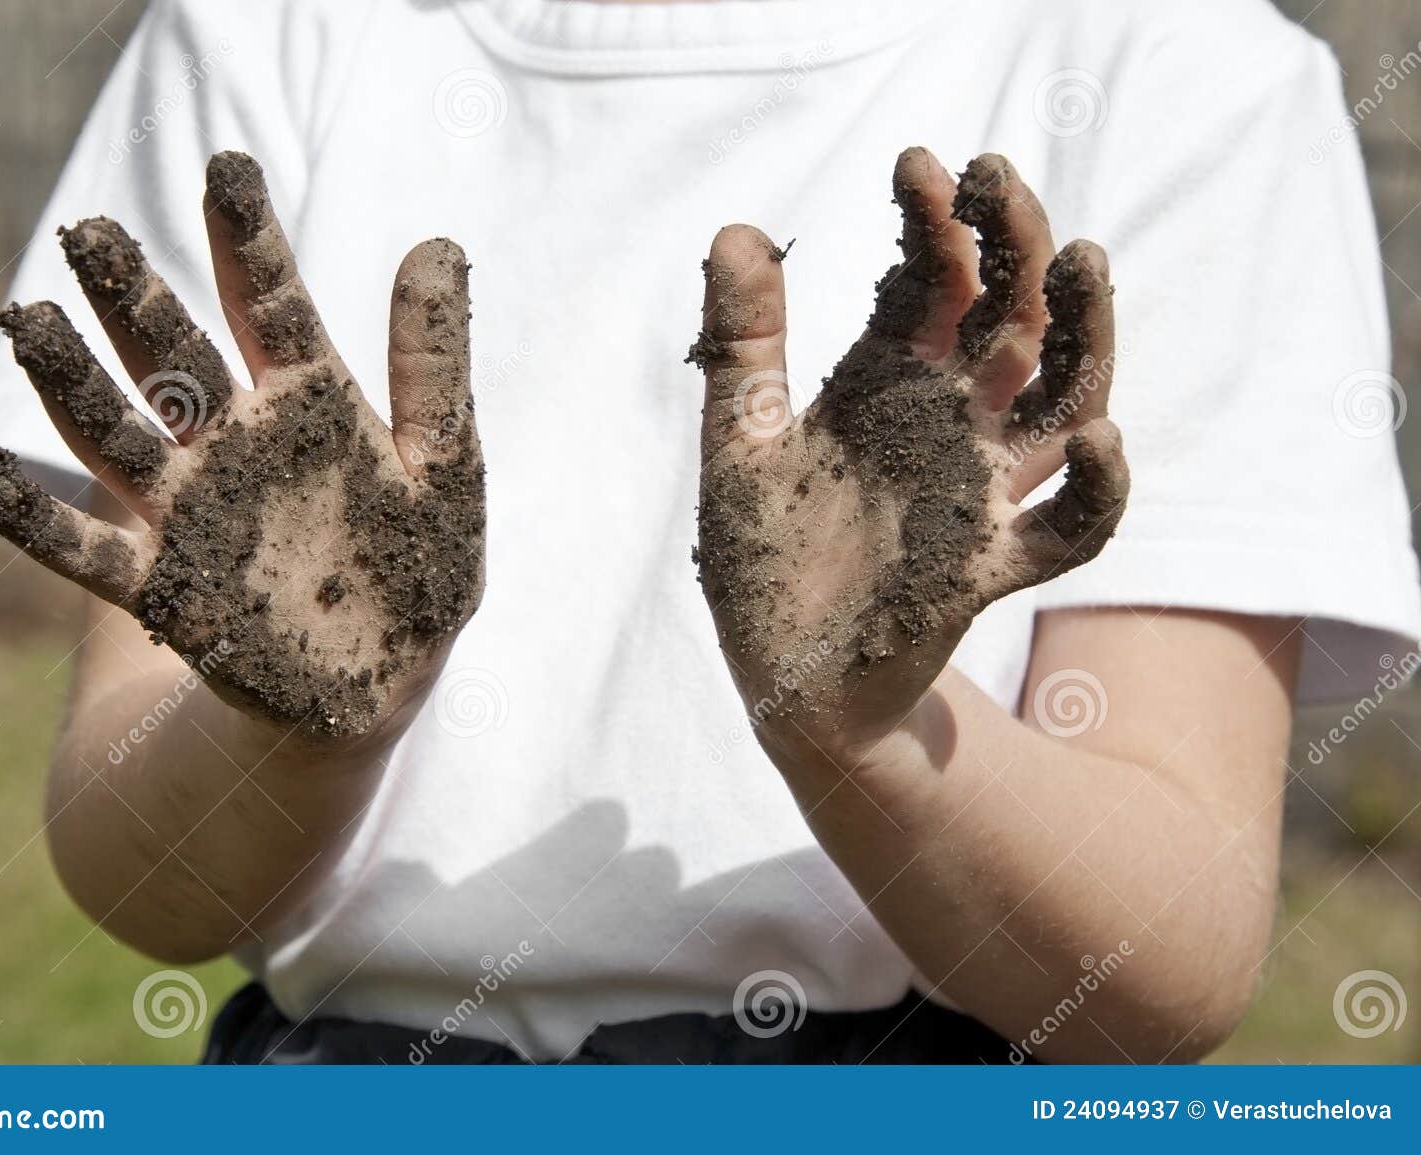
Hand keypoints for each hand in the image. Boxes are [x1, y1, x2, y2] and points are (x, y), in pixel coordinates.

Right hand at [0, 152, 483, 750]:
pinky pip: (83, 550)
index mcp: (311, 402)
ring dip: (72, 381)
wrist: (380, 685)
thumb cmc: (419, 572)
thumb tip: (437, 242)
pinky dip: (31, 517)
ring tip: (31, 319)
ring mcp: (192, 509)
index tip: (228, 166)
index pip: (271, 302)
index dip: (249, 239)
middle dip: (134, 295)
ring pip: (118, 432)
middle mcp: (237, 442)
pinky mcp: (162, 586)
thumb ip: (432, 363)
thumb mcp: (446, 464)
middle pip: (173, 353)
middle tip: (89, 230)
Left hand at [690, 148, 1128, 766]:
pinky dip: (1097, 487)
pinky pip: (1073, 528)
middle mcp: (946, 426)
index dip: (934, 223)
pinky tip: (1094, 437)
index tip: (919, 164)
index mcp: (887, 386)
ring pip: (1062, 400)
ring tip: (1083, 259)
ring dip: (1083, 333)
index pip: (932, 284)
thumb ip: (742, 347)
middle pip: (1010, 319)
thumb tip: (736, 229)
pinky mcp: (994, 567)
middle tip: (999, 179)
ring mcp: (981, 492)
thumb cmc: (763, 562)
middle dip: (1013, 246)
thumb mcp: (740, 446)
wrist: (784, 680)